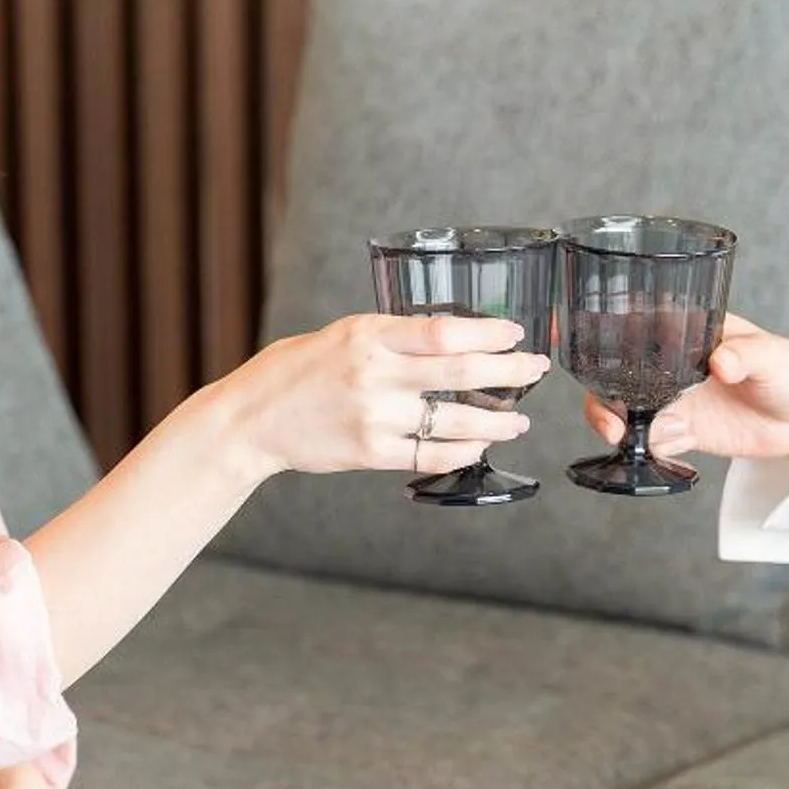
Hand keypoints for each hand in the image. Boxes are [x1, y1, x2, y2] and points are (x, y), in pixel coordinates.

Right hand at [212, 313, 549, 481]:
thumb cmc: (297, 371)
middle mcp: (375, 375)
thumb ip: (392, 336)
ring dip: (495, 422)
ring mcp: (374, 417)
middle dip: (509, 371)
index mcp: (369, 336)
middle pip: (460, 373)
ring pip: (453, 422)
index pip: (444, 332)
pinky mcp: (370, 453)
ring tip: (518, 421)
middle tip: (535, 369)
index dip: (488, 333)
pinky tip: (478, 446)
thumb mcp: (344, 334)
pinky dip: (462, 452)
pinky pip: (430, 456)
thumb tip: (451, 337)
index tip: (515, 333)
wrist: (253, 418)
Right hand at [581, 314, 788, 465]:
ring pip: (623, 407)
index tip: (571, 334)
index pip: (635, 323)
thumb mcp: (776, 357)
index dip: (600, 328)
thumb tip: (722, 361)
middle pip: (615, 370)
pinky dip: (645, 445)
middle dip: (599, 390)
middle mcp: (671, 364)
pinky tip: (670, 445)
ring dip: (614, 421)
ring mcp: (672, 398)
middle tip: (606, 415)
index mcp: (687, 331)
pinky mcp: (681, 430)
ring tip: (621, 435)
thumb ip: (749, 354)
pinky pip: (647, 438)